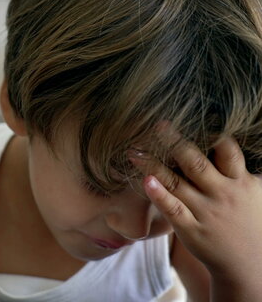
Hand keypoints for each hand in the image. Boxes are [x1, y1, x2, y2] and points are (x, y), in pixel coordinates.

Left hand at [129, 125, 261, 288]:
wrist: (250, 266)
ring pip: (177, 183)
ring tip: (134, 149)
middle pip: (196, 162)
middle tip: (156, 124)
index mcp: (240, 182)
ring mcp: (205, 212)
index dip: (211, 133)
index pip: (227, 152)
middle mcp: (222, 194)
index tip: (193, 117)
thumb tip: (225, 141)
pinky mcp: (190, 229)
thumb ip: (238, 169)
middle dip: (175, 142)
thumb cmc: (250, 221)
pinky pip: (172, 209)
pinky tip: (144, 180)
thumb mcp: (254, 192)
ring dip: (153, 164)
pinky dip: (158, 194)